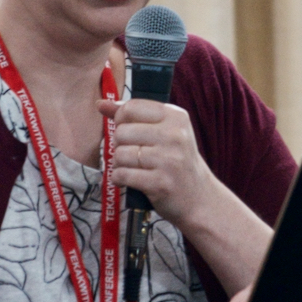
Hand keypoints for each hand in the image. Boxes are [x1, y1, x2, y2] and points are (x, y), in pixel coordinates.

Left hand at [98, 98, 216, 231]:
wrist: (199, 196)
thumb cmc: (176, 160)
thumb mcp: (163, 131)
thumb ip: (132, 116)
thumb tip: (101, 104)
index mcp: (176, 116)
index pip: (131, 107)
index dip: (121, 120)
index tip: (129, 132)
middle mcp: (174, 135)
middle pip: (122, 132)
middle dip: (120, 145)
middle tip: (134, 154)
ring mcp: (168, 160)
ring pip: (119, 154)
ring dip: (119, 164)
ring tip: (134, 168)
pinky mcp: (160, 183)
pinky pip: (121, 175)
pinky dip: (119, 179)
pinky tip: (131, 180)